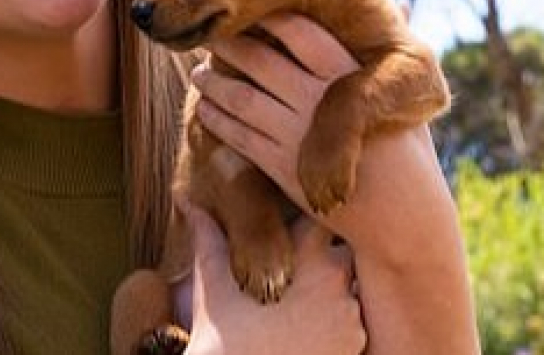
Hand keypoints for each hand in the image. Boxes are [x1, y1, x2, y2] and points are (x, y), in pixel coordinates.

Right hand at [178, 203, 365, 354]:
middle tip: (295, 276)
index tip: (295, 233)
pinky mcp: (355, 348)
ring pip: (351, 292)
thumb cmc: (222, 333)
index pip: (325, 222)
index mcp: (309, 259)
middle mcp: (338, 284)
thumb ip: (207, 236)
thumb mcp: (212, 281)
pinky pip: (354, 326)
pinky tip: (307, 332)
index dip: (311, 224)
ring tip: (299, 308)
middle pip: (344, 256)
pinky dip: (336, 326)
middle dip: (324, 262)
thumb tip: (188, 203)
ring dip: (332, 295)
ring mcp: (350, 319)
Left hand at [188, 13, 449, 258]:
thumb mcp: (402, 97)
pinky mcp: (282, 168)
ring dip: (213, 82)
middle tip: (210, 38)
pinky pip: (238, 136)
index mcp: (349, 75)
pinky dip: (216, 119)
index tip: (246, 9)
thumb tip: (400, 2)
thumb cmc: (405, 150)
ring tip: (199, 73)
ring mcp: (297, 134)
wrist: (403, 217)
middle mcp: (318, 100)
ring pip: (240, 97)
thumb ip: (383, 53)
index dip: (267, 17)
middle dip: (228, 46)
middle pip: (259, 60)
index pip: (298, 30)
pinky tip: (204, 109)